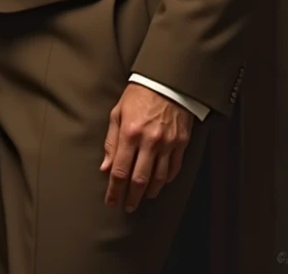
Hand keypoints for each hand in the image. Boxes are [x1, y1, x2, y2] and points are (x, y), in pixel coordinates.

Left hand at [100, 83, 193, 212]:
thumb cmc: (139, 94)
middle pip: (139, 180)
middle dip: (131, 198)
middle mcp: (149, 141)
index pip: (120, 171)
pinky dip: (166, 180)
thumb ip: (111, 142)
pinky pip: (174, 169)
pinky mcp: (181, 143)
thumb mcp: (118, 113)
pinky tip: (159, 182)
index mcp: (130, 133)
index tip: (111, 201)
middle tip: (127, 207)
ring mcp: (167, 143)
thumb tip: (105, 167)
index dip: (114, 190)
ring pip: (159, 179)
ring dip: (149, 192)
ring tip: (143, 196)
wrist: (167, 81)